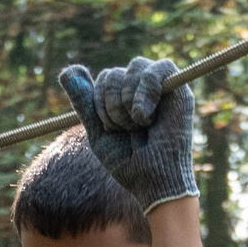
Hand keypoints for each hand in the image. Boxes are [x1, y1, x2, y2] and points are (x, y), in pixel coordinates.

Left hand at [57, 56, 197, 213]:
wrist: (152, 180)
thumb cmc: (128, 161)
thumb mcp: (98, 131)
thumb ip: (84, 101)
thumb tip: (67, 70)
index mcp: (127, 97)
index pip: (105, 77)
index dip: (100, 102)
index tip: (111, 129)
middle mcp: (144, 89)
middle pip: (116, 72)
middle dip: (112, 104)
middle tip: (126, 130)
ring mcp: (163, 87)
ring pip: (135, 67)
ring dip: (128, 101)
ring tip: (138, 125)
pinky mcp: (180, 90)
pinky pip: (159, 69)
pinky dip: (146, 92)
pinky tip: (146, 117)